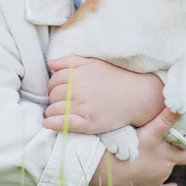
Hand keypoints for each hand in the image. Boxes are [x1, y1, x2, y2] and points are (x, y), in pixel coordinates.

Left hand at [43, 56, 164, 133]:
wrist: (136, 95)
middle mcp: (77, 90)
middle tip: (60, 101)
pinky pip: (62, 124)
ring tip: (57, 112)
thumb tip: (50, 64)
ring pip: (54, 109)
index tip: (58, 90)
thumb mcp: (93, 62)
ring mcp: (81, 107)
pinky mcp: (87, 123)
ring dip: (52, 111)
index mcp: (77, 74)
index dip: (53, 85)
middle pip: (53, 95)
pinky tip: (48, 124)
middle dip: (54, 98)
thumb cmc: (114, 76)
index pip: (53, 80)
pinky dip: (52, 124)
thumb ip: (70, 61)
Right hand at [90, 108, 185, 185]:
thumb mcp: (151, 131)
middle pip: (175, 163)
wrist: (112, 170)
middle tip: (168, 145)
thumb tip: (180, 106)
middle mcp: (164, 170)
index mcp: (168, 157)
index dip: (185, 148)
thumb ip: (166, 119)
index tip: (183, 141)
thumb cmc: (133, 150)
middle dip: (174, 155)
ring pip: (164, 173)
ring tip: (154, 155)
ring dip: (161, 165)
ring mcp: (155, 182)